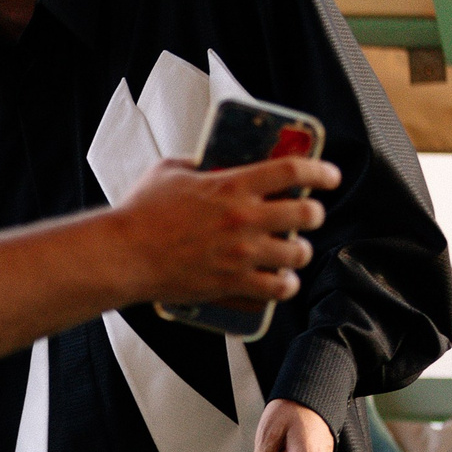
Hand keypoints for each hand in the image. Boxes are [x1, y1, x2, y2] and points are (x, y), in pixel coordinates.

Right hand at [113, 156, 335, 308]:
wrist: (122, 254)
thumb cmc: (139, 213)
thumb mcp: (169, 172)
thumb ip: (198, 165)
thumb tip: (212, 163)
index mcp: (231, 186)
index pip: (293, 171)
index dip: (320, 172)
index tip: (329, 176)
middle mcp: (244, 219)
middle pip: (307, 214)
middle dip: (313, 215)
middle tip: (306, 216)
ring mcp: (241, 254)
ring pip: (299, 254)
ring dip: (300, 251)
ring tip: (292, 251)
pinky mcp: (232, 282)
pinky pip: (279, 288)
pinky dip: (286, 284)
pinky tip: (282, 280)